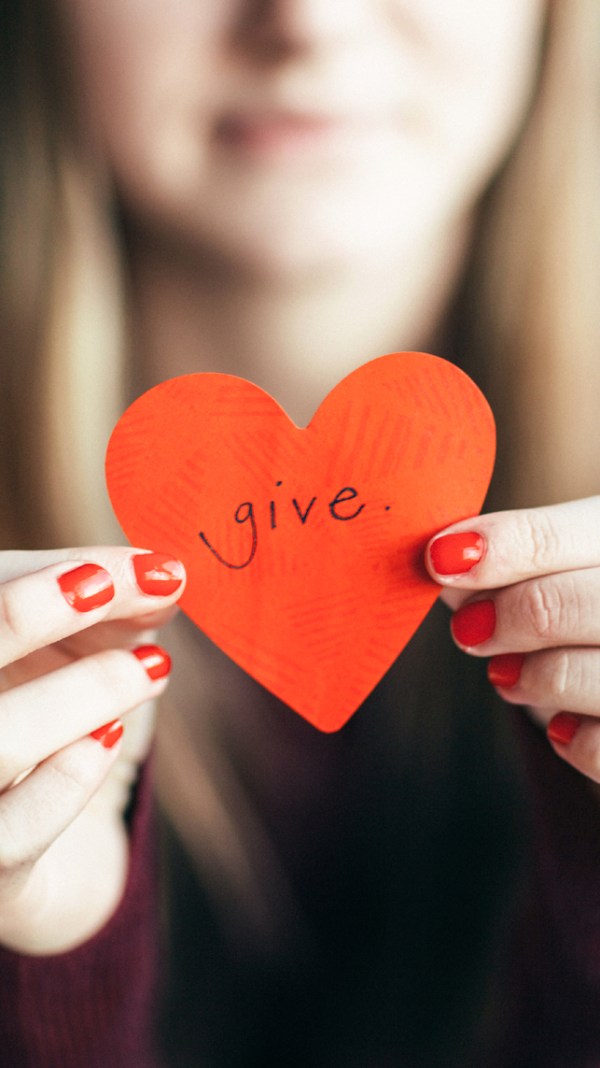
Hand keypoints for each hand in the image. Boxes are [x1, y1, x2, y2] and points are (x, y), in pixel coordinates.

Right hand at [0, 547, 184, 954]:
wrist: (48, 860)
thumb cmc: (52, 735)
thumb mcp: (73, 660)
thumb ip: (106, 613)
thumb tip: (164, 578)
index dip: (50, 570)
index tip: (150, 565)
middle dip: (41, 610)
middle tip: (137, 588)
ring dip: (81, 693)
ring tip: (154, 669)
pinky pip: (14, 831)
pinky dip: (66, 778)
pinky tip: (108, 737)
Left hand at [425, 497, 599, 782]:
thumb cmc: (591, 612)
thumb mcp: (560, 570)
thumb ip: (504, 562)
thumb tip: (443, 561)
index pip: (561, 533)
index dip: (498, 547)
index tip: (439, 561)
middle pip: (565, 604)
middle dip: (507, 618)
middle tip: (470, 631)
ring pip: (583, 674)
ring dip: (534, 677)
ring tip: (510, 675)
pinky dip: (573, 738)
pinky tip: (564, 726)